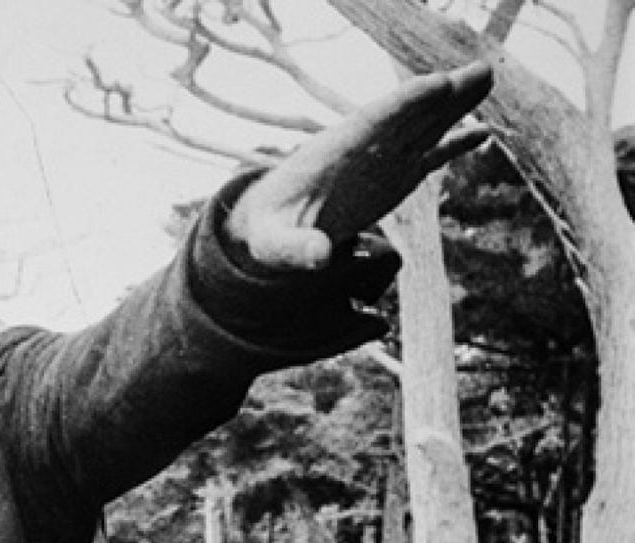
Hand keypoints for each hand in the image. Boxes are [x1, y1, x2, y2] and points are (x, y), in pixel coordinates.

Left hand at [226, 60, 492, 271]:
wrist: (269, 227)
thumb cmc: (268, 233)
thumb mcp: (276, 245)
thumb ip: (297, 248)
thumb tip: (319, 258)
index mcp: (332, 156)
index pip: (372, 123)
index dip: (404, 104)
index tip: (437, 84)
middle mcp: (363, 151)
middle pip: (408, 117)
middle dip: (442, 95)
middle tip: (482, 70)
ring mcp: (381, 162)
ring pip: (424, 128)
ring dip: (455, 106)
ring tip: (488, 78)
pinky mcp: (393, 177)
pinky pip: (429, 156)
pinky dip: (455, 145)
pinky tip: (484, 131)